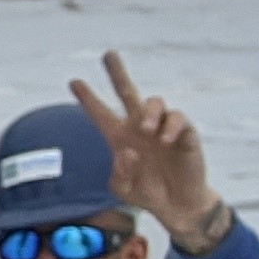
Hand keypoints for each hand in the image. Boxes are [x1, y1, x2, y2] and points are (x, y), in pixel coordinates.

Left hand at [72, 50, 228, 251]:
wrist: (176, 204)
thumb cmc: (146, 193)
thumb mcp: (123, 188)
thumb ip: (118, 173)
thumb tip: (127, 151)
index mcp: (118, 137)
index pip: (99, 113)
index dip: (87, 98)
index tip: (73, 81)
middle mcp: (139, 127)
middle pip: (127, 92)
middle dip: (117, 72)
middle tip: (108, 54)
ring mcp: (162, 128)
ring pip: (154, 102)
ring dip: (150, 112)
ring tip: (147, 129)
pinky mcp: (184, 134)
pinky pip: (177, 119)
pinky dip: (170, 125)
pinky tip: (165, 139)